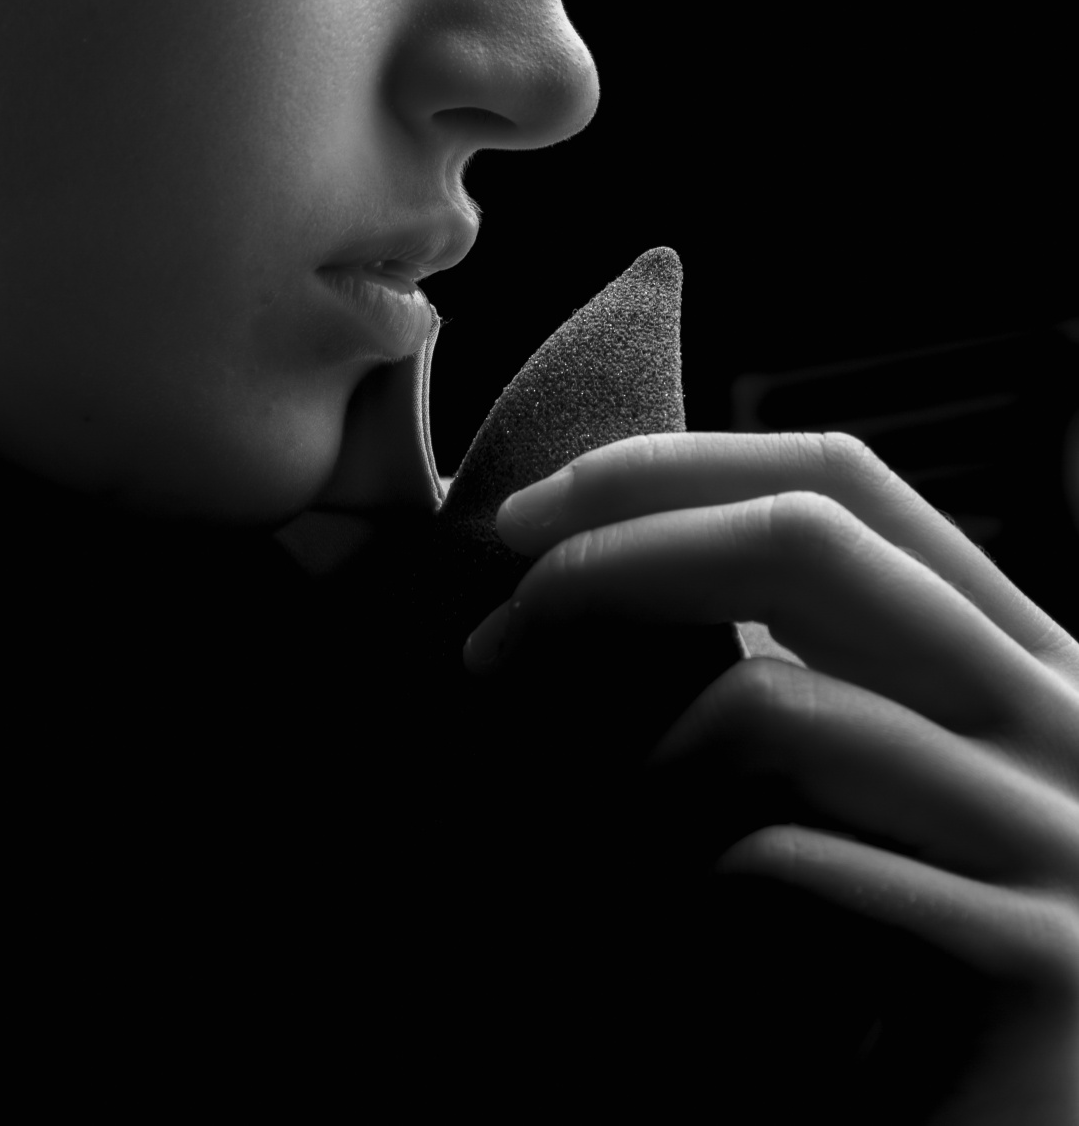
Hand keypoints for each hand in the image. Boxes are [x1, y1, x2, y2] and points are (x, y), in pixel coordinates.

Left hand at [469, 430, 1078, 1121]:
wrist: (1058, 1117)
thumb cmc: (954, 945)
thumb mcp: (913, 774)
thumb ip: (828, 662)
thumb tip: (623, 567)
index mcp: (1023, 649)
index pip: (840, 478)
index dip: (670, 468)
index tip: (533, 512)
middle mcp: (1061, 714)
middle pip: (807, 545)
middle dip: (619, 559)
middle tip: (507, 620)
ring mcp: (1061, 831)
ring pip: (791, 706)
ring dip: (651, 741)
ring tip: (613, 799)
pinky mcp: (1037, 955)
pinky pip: (812, 861)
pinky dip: (714, 866)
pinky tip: (694, 895)